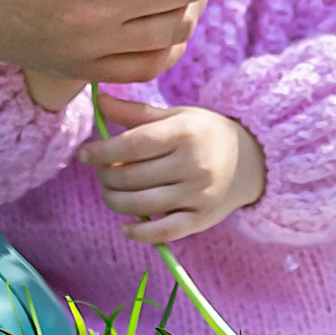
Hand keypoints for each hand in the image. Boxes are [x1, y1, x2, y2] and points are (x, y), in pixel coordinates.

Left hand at [78, 95, 264, 244]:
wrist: (251, 160)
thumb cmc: (204, 133)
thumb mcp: (174, 116)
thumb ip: (135, 112)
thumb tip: (98, 101)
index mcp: (182, 133)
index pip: (131, 145)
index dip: (101, 151)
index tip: (83, 154)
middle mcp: (192, 165)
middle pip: (132, 176)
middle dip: (106, 176)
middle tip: (101, 171)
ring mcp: (198, 195)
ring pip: (142, 204)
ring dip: (115, 201)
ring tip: (109, 192)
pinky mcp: (202, 219)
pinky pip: (165, 232)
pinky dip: (140, 234)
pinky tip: (125, 227)